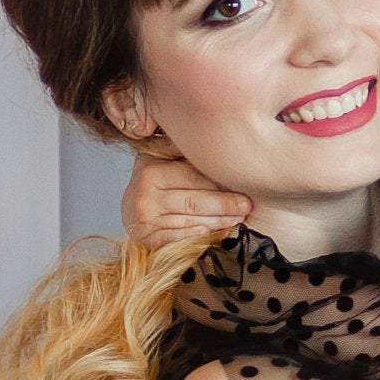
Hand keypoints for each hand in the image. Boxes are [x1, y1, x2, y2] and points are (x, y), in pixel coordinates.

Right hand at [120, 147, 250, 245]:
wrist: (131, 212)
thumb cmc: (156, 183)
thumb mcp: (163, 160)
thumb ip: (183, 151)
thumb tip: (222, 140)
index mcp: (150, 169)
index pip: (193, 176)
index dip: (220, 180)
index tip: (243, 182)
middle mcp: (143, 193)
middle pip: (194, 200)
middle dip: (225, 204)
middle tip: (248, 205)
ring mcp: (144, 218)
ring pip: (192, 220)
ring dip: (220, 221)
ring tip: (239, 218)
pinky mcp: (147, 239)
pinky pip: (181, 238)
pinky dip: (202, 236)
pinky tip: (218, 233)